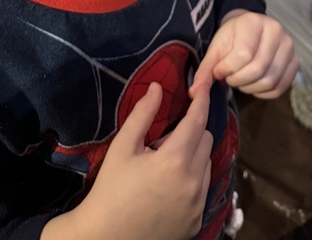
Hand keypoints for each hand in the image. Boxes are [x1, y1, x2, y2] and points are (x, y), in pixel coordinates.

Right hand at [54, 82, 212, 239]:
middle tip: (160, 144)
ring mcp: (198, 204)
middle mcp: (193, 182)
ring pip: (207, 163)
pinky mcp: (197, 220)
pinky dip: (192, 180)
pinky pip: (203, 188)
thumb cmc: (110, 189)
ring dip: (192, 156)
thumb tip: (157, 87)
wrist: (104, 238)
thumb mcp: (123, 147)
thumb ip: (143, 114)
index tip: (200, 88)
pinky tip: (168, 189)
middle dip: (190, 132)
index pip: (198, 120)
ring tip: (163, 169)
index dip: (201, 100)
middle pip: (206, 139)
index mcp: (174, 161)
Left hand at [190, 12, 297, 98]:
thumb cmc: (232, 37)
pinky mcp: (295, 61)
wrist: (251, 28)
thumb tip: (195, 94)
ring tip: (242, 81)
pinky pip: (281, 87)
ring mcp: (289, 46)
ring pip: (270, 80)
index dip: (228, 69)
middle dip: (239, 80)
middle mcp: (276, 30)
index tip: (219, 70)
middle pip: (258, 69)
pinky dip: (265, 93)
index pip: (244, 55)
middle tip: (230, 78)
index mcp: (253, 22)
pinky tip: (254, 86)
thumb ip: (206, 70)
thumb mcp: (216, 48)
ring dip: (251, 88)